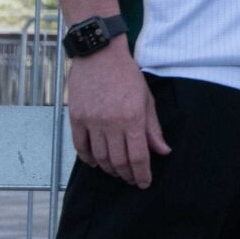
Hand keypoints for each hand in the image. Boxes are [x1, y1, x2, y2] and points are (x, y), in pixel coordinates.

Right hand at [66, 44, 169, 187]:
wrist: (99, 55)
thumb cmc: (126, 76)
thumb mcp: (147, 100)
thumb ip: (153, 128)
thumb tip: (163, 151)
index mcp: (133, 118)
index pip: (139, 156)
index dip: (142, 174)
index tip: (144, 183)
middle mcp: (111, 123)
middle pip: (118, 161)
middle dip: (126, 175)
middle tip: (131, 179)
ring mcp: (91, 121)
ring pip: (100, 157)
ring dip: (109, 169)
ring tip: (116, 172)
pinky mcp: (76, 117)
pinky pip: (80, 146)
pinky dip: (88, 158)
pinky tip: (96, 163)